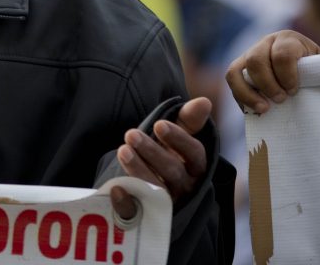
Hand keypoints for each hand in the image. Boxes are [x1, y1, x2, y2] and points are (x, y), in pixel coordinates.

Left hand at [111, 96, 211, 220]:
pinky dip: (127, 204)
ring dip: (139, 171)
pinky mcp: (150, 217)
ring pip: (157, 190)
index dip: (179, 140)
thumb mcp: (178, 138)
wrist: (156, 190)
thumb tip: (204, 102)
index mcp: (196, 167)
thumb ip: (188, 120)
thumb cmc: (169, 156)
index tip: (158, 125)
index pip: (195, 154)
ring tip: (122, 150)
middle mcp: (186, 187)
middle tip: (131, 134)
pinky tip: (115, 189)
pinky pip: (139, 214)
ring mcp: (169, 204)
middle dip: (152, 152)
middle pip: (173, 172)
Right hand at [225, 30, 319, 113]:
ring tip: (265, 108)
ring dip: (249, 92)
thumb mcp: (319, 68)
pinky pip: (231, 80)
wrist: (304, 66)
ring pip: (237, 69)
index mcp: (288, 39)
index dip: (287, 74)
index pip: (283, 53)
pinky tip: (256, 108)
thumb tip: (313, 89)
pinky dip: (241, 96)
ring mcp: (249, 53)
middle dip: (268, 84)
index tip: (294, 90)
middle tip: (281, 100)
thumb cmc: (314, 71)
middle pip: (256, 59)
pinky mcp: (239, 67)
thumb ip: (315, 74)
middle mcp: (266, 42)